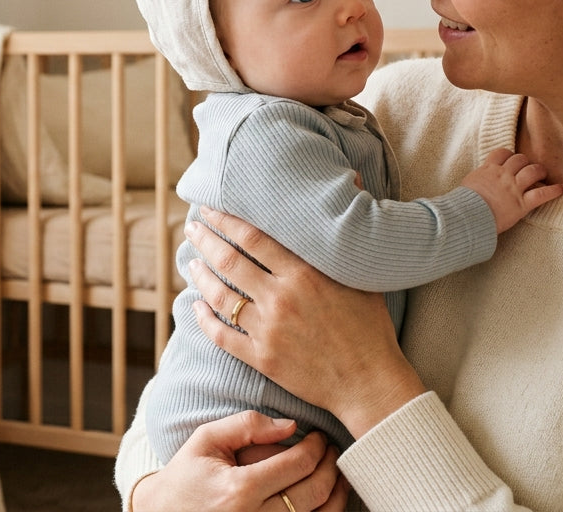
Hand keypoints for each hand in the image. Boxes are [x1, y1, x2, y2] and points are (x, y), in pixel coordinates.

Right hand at [131, 412, 347, 511]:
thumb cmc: (186, 477)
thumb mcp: (206, 440)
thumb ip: (246, 425)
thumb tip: (290, 425)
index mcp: (240, 490)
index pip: (298, 464)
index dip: (316, 446)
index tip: (318, 435)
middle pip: (315, 491)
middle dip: (330, 465)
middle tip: (330, 449)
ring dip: (337, 491)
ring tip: (336, 471)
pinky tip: (326, 496)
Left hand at [186, 207, 426, 438]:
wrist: (369, 383)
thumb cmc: (370, 328)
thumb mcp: (364, 276)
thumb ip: (349, 231)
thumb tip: (358, 179)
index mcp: (304, 274)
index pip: (253, 237)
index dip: (226, 220)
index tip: (210, 209)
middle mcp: (281, 298)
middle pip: (229, 261)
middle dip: (205, 240)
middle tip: (192, 228)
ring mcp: (268, 329)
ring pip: (220, 296)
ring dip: (200, 276)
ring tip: (192, 263)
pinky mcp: (261, 358)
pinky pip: (221, 335)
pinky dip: (204, 319)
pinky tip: (196, 306)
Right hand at [462, 147, 562, 231]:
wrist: (465, 216)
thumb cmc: (463, 203)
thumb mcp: (468, 183)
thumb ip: (479, 177)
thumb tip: (479, 178)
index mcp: (489, 169)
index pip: (503, 153)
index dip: (510, 156)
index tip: (511, 161)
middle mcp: (503, 175)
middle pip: (520, 159)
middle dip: (525, 163)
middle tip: (527, 170)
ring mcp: (514, 189)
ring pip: (533, 171)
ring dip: (539, 172)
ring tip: (542, 175)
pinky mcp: (522, 204)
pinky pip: (542, 194)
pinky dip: (553, 191)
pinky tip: (560, 189)